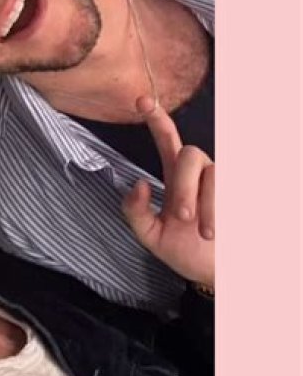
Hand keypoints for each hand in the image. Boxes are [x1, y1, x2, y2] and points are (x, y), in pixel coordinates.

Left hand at [122, 97, 214, 288]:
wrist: (217, 274)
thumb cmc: (185, 251)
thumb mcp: (151, 235)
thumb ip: (135, 212)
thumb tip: (139, 184)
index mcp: (175, 176)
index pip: (167, 140)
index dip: (156, 118)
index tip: (142, 100)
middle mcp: (199, 173)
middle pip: (191, 153)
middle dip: (184, 186)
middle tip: (181, 217)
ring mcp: (221, 182)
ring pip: (212, 172)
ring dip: (204, 204)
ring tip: (206, 233)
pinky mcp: (240, 193)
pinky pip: (229, 189)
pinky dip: (219, 212)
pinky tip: (218, 232)